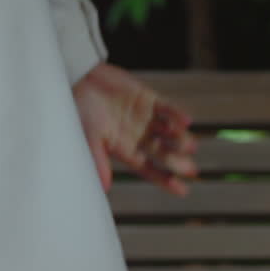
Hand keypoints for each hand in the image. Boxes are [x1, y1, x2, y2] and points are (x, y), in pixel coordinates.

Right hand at [72, 62, 198, 195]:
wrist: (79, 79)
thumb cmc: (79, 110)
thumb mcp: (88, 137)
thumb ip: (98, 160)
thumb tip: (104, 188)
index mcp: (123, 149)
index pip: (148, 168)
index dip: (165, 179)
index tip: (182, 191)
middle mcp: (137, 136)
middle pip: (163, 152)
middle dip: (178, 162)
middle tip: (191, 170)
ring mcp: (145, 118)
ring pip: (170, 132)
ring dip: (181, 140)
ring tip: (189, 146)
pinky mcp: (149, 99)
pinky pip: (168, 109)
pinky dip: (177, 115)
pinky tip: (186, 122)